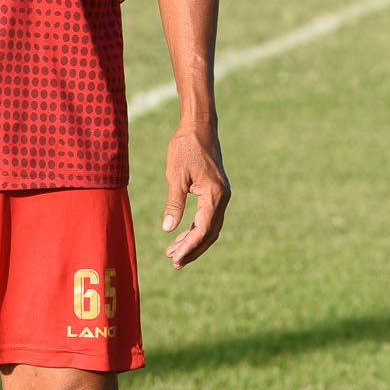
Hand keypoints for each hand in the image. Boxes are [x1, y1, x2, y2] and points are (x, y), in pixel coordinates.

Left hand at [161, 126, 229, 266]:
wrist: (199, 127)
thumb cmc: (185, 148)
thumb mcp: (175, 176)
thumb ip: (173, 203)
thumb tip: (167, 229)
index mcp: (214, 195)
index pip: (203, 230)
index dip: (189, 247)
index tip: (175, 259)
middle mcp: (222, 197)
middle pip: (209, 233)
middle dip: (193, 249)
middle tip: (174, 262)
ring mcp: (221, 195)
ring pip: (210, 226)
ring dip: (193, 240)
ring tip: (173, 252)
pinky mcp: (215, 191)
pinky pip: (208, 216)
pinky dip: (195, 228)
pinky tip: (182, 234)